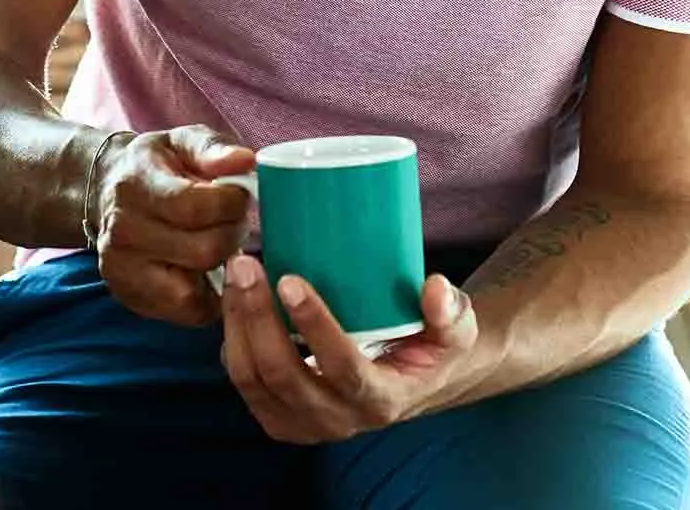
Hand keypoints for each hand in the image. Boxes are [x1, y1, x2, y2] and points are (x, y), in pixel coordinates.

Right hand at [91, 126, 256, 326]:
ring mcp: (122, 270)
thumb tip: (245, 161)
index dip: (232, 203)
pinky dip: (208, 297)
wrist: (109, 190)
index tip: (239, 195)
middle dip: (232, 235)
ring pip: (193, 291)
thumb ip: (213, 149)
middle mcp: (122, 232)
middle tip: (233, 221)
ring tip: (220, 245)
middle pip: (202, 252)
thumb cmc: (158, 166)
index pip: (195, 207)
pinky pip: (186, 312)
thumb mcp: (183, 142)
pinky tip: (209, 272)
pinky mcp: (130, 297)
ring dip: (221, 270)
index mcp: (135, 186)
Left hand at [220, 255, 486, 442]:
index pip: (341, 368)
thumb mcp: (457, 329)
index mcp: (380, 401)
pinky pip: (244, 383)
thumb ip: (451, 310)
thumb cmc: (434, 347)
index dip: (313, 325)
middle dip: (256, 317)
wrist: (416, 382)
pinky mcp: (280, 416)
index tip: (290, 279)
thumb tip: (434, 287)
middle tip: (246, 264)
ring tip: (235, 274)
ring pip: (253, 381)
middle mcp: (338, 421)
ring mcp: (304, 424)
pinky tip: (233, 299)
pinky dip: (232, 340)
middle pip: (283, 375)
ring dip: (236, 325)